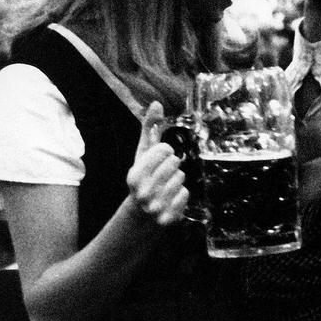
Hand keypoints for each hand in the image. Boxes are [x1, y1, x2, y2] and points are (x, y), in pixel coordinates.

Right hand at [126, 102, 189, 226]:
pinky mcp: (168, 217)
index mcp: (134, 175)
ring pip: (182, 178)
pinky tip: (169, 197)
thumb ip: (149, 128)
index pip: (164, 150)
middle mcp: (143, 192)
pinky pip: (186, 194)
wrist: (140, 213)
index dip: (164, 152)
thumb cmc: (144, 177)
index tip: (157, 159)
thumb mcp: (143, 153)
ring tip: (165, 186)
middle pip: (175, 163)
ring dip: (177, 180)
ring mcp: (155, 206)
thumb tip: (157, 103)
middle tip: (162, 174)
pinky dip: (181, 194)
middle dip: (171, 166)